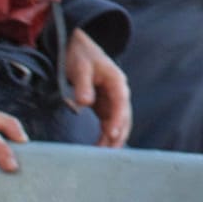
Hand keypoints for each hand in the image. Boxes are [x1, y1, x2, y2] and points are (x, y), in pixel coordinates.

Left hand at [63, 28, 130, 147]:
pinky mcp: (104, 105)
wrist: (78, 46)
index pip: (121, 103)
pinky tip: (101, 146)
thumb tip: (84, 103)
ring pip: (119, 123)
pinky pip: (109, 123)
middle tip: (107, 152)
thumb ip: (83, 85)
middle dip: (117, 135)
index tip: (112, 133)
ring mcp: (113, 100)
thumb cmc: (80, 54)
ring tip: (104, 155)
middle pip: (124, 117)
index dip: (118, 119)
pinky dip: (106, 135)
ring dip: (113, 138)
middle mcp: (119, 93)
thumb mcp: (80, 67)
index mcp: (117, 82)